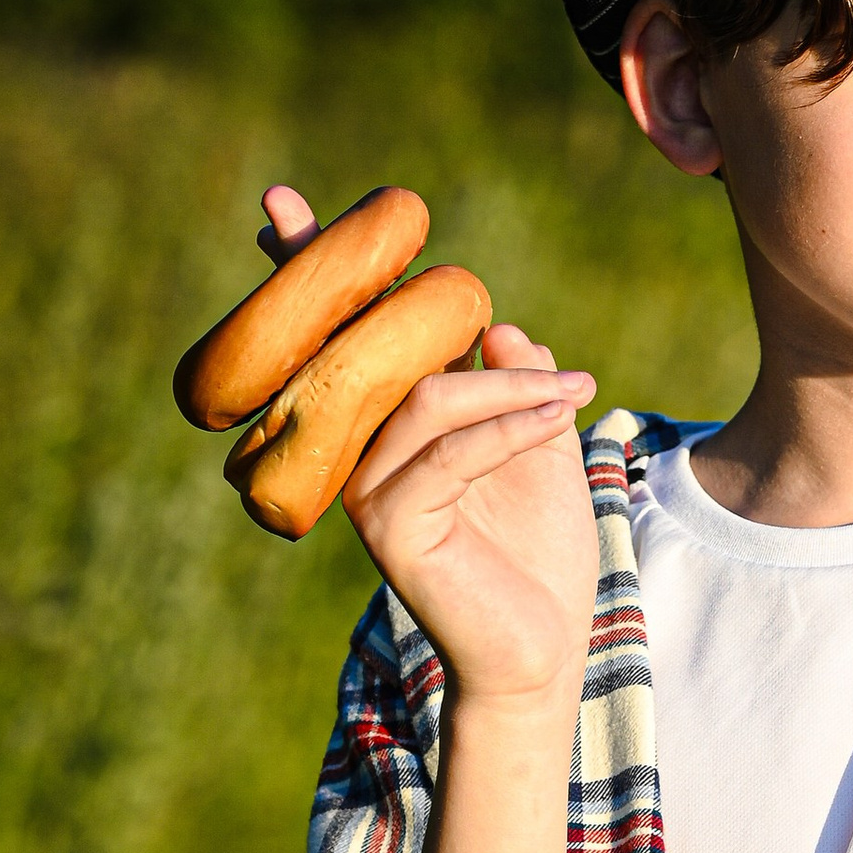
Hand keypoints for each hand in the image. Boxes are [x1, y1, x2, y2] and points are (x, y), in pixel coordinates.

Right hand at [246, 184, 600, 703]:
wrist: (544, 648)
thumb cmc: (538, 550)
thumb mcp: (540, 445)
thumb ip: (515, 381)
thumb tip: (494, 325)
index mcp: (383, 425)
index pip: (350, 340)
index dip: (312, 273)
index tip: (281, 205)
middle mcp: (358, 452)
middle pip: (365, 354)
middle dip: (373, 292)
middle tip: (399, 236)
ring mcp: (367, 491)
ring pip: (426, 400)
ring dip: (508, 384)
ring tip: (572, 387)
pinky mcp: (391, 529)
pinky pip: (448, 453)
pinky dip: (510, 425)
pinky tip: (561, 410)